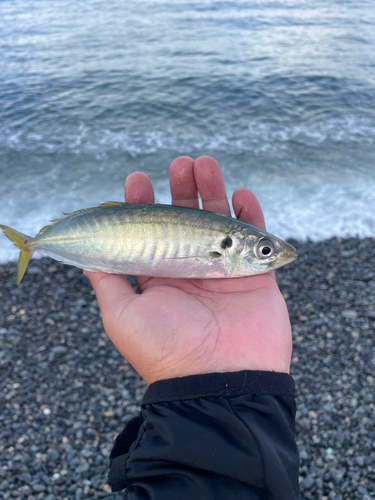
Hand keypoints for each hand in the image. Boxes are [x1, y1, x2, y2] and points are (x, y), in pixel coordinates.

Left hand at [85, 156, 291, 384]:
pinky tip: (241, 193)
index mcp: (161, 275)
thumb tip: (86, 254)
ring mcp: (224, 268)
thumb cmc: (165, 350)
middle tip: (179, 164)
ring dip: (214, 190)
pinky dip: (251, 214)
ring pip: (220, 220)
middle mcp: (191, 267)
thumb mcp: (121, 315)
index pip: (151, 230)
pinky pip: (257, 237)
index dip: (143, 203)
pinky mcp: (255, 274)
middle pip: (187, 218)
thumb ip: (107, 280)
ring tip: (204, 164)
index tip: (137, 180)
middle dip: (182, 189)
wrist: (216, 382)